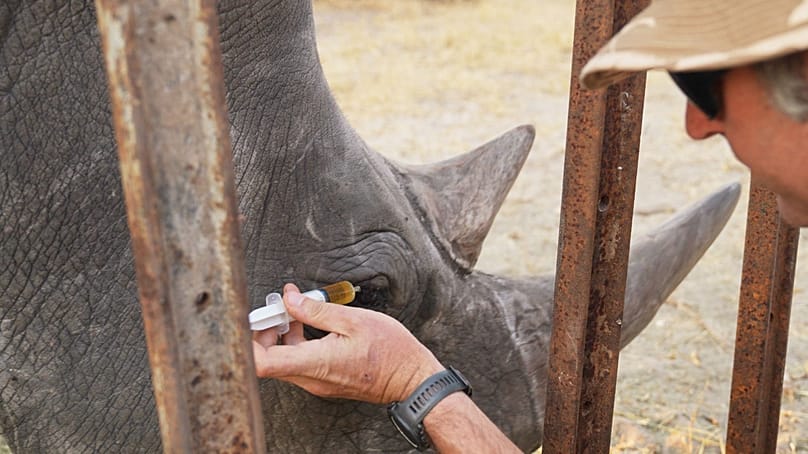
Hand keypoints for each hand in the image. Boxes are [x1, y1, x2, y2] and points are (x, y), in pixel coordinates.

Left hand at [253, 283, 443, 403]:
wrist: (411, 380)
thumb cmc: (390, 352)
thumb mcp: (354, 320)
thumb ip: (316, 310)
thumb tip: (290, 299)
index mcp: (316, 363)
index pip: (261, 364)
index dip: (247, 342)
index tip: (252, 319)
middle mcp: (311, 379)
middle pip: (267, 360)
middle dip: (264, 331)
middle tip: (277, 307)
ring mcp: (317, 383)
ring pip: (282, 360)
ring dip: (281, 335)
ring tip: (295, 310)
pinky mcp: (324, 381)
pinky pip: (298, 362)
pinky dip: (295, 342)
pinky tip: (308, 324)